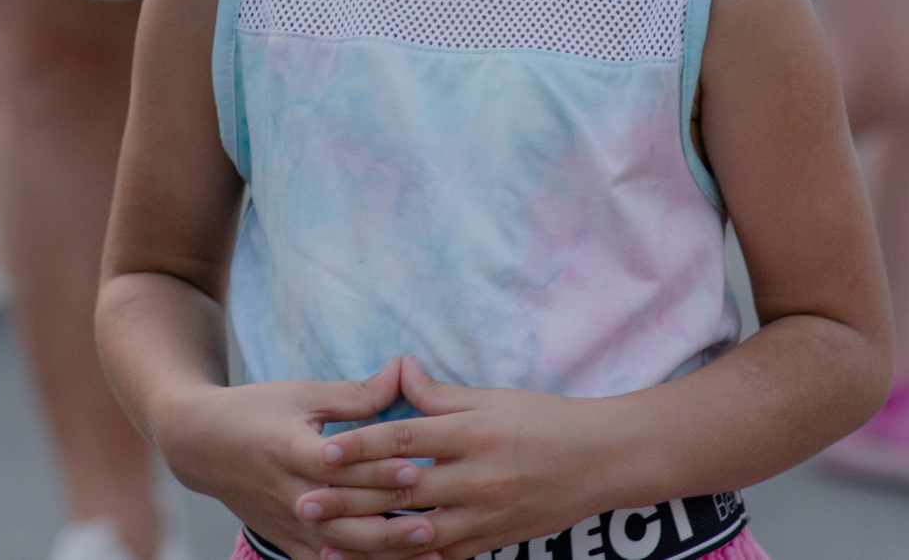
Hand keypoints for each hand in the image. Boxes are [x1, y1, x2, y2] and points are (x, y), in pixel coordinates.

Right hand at [154, 361, 416, 558]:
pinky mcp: (285, 541)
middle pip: (342, 513)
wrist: (200, 445)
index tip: (413, 469)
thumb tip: (403, 370)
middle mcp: (287, 492)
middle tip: (434, 518)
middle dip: (388, 519)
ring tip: (424, 548)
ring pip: (338, 546)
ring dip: (381, 552)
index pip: (336, 465)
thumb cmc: (255, 410)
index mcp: (288, 448)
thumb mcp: (301, 394)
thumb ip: (356, 393)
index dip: (373, 469)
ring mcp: (285, 523)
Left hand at [303, 358, 604, 559]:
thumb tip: (397, 367)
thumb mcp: (490, 398)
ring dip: (368, 541)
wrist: (603, 460)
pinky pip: (445, 557)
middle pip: (401, 491)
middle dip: (348, 498)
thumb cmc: (544, 420)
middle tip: (304, 502)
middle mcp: (476, 476)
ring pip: (417, 535)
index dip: (358, 445)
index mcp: (470, 433)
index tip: (319, 451)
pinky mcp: (495, 541)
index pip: (403, 438)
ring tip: (326, 544)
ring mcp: (486, 514)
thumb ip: (438, 392)